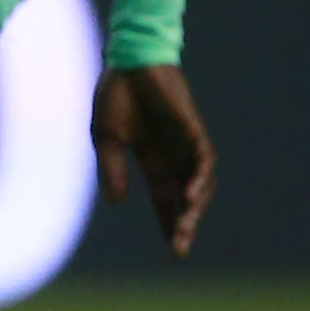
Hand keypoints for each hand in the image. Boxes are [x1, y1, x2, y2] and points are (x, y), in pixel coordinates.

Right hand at [93, 64, 216, 257]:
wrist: (128, 60)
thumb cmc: (116, 95)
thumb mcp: (105, 138)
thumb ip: (112, 169)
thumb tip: (116, 203)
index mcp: (152, 160)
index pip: (165, 199)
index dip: (170, 223)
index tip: (174, 250)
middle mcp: (173, 155)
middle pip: (184, 197)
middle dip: (183, 223)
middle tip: (180, 248)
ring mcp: (185, 142)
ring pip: (199, 181)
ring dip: (194, 205)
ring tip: (185, 225)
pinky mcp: (191, 127)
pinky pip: (203, 157)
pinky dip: (200, 177)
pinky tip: (191, 194)